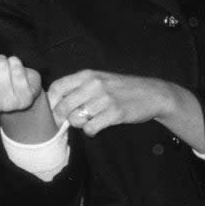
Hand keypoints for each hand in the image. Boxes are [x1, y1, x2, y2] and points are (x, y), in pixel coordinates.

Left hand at [47, 70, 192, 140]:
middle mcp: (93, 84)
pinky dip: (91, 131)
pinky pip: (90, 128)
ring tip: (91, 121)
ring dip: (80, 125)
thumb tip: (54, 105)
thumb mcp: (99, 80)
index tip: (56, 112)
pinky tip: (98, 126)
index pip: (56, 88)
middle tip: (75, 120)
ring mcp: (104, 98)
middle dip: (64, 118)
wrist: (153, 94)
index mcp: (87, 74)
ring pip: (75, 119)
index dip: (51, 103)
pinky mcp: (114, 113)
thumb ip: (78, 88)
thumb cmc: (121, 89)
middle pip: (62, 107)